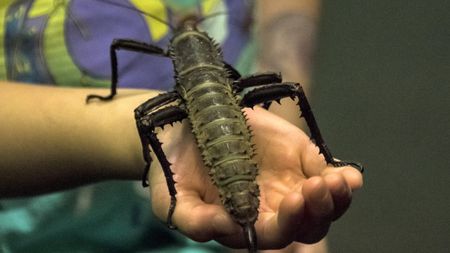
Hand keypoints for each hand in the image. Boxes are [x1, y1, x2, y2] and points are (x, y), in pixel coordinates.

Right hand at [149, 107, 362, 249]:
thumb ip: (195, 221)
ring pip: (324, 203)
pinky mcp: (298, 158)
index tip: (294, 199)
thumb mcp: (174, 199)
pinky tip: (349, 176)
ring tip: (336, 180)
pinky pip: (327, 171)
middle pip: (309, 224)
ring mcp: (289, 182)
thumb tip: (226, 227)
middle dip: (319, 210)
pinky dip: (343, 177)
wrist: (183, 130)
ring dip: (336, 197)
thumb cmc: (176, 169)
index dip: (290, 222)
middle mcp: (273, 207)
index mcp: (248, 222)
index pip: (277, 233)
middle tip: (316, 186)